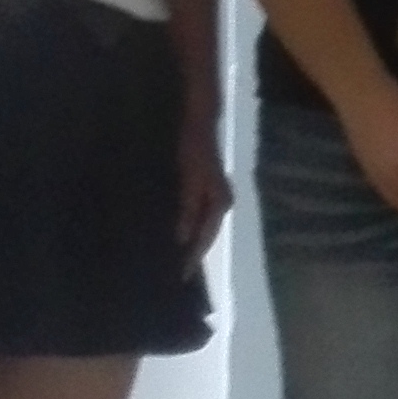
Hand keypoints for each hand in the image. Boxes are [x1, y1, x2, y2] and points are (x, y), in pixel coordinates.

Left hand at [175, 119, 232, 272]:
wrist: (200, 122)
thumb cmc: (193, 149)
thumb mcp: (190, 179)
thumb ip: (188, 208)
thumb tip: (182, 238)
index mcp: (219, 203)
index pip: (205, 238)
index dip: (194, 257)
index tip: (182, 276)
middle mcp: (221, 203)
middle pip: (206, 235)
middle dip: (194, 253)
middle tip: (178, 273)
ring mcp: (215, 196)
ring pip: (203, 226)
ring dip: (192, 241)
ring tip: (176, 256)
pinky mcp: (206, 189)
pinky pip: (199, 215)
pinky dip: (190, 226)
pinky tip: (178, 231)